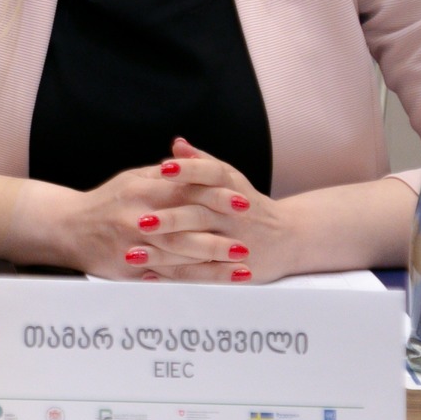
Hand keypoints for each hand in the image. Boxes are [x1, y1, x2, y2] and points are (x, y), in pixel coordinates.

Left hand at [124, 137, 300, 283]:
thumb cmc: (247, 203)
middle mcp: (233, 216)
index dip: (188, 170)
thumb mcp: (229, 178)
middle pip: (200, 215)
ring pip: (196, 248)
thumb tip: (177, 144)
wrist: (288, 237)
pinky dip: (173, 276)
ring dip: (163, 253)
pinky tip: (146, 276)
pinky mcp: (233, 270)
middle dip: (169, 219)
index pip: (211, 173)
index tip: (163, 169)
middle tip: (140, 221)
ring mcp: (235, 244)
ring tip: (132, 253)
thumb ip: (201, 162)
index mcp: (231, 187)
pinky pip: (200, 275)